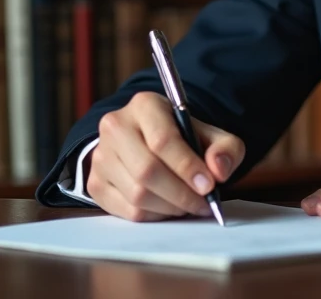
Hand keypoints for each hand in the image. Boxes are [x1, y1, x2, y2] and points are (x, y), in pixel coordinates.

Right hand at [85, 91, 244, 221]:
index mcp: (145, 105)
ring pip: (137, 194)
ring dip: (170, 207)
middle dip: (181, 193)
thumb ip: (225, 149)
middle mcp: (116, 126)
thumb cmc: (185, 138)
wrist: (151, 144)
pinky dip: (154, 216)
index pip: (162, 140)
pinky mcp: (96, 183)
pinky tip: (169, 207)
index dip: (187, 167)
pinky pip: (127, 211)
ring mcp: (101, 156)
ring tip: (189, 204)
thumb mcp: (212, 135)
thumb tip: (218, 170)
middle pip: (147, 170)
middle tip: (203, 203)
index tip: (208, 186)